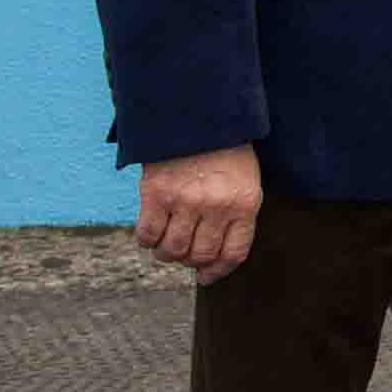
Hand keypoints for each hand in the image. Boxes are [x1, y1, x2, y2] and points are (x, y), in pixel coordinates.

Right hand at [135, 143, 262, 285]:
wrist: (198, 115)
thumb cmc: (224, 151)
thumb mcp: (245, 181)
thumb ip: (235, 214)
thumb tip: (212, 257)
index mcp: (245, 204)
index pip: (234, 253)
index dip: (218, 271)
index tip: (206, 277)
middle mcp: (217, 206)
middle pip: (200, 256)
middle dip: (190, 261)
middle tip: (184, 253)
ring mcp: (186, 201)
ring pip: (172, 251)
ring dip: (167, 255)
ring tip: (167, 245)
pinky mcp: (157, 194)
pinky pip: (148, 234)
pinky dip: (147, 241)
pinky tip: (151, 234)